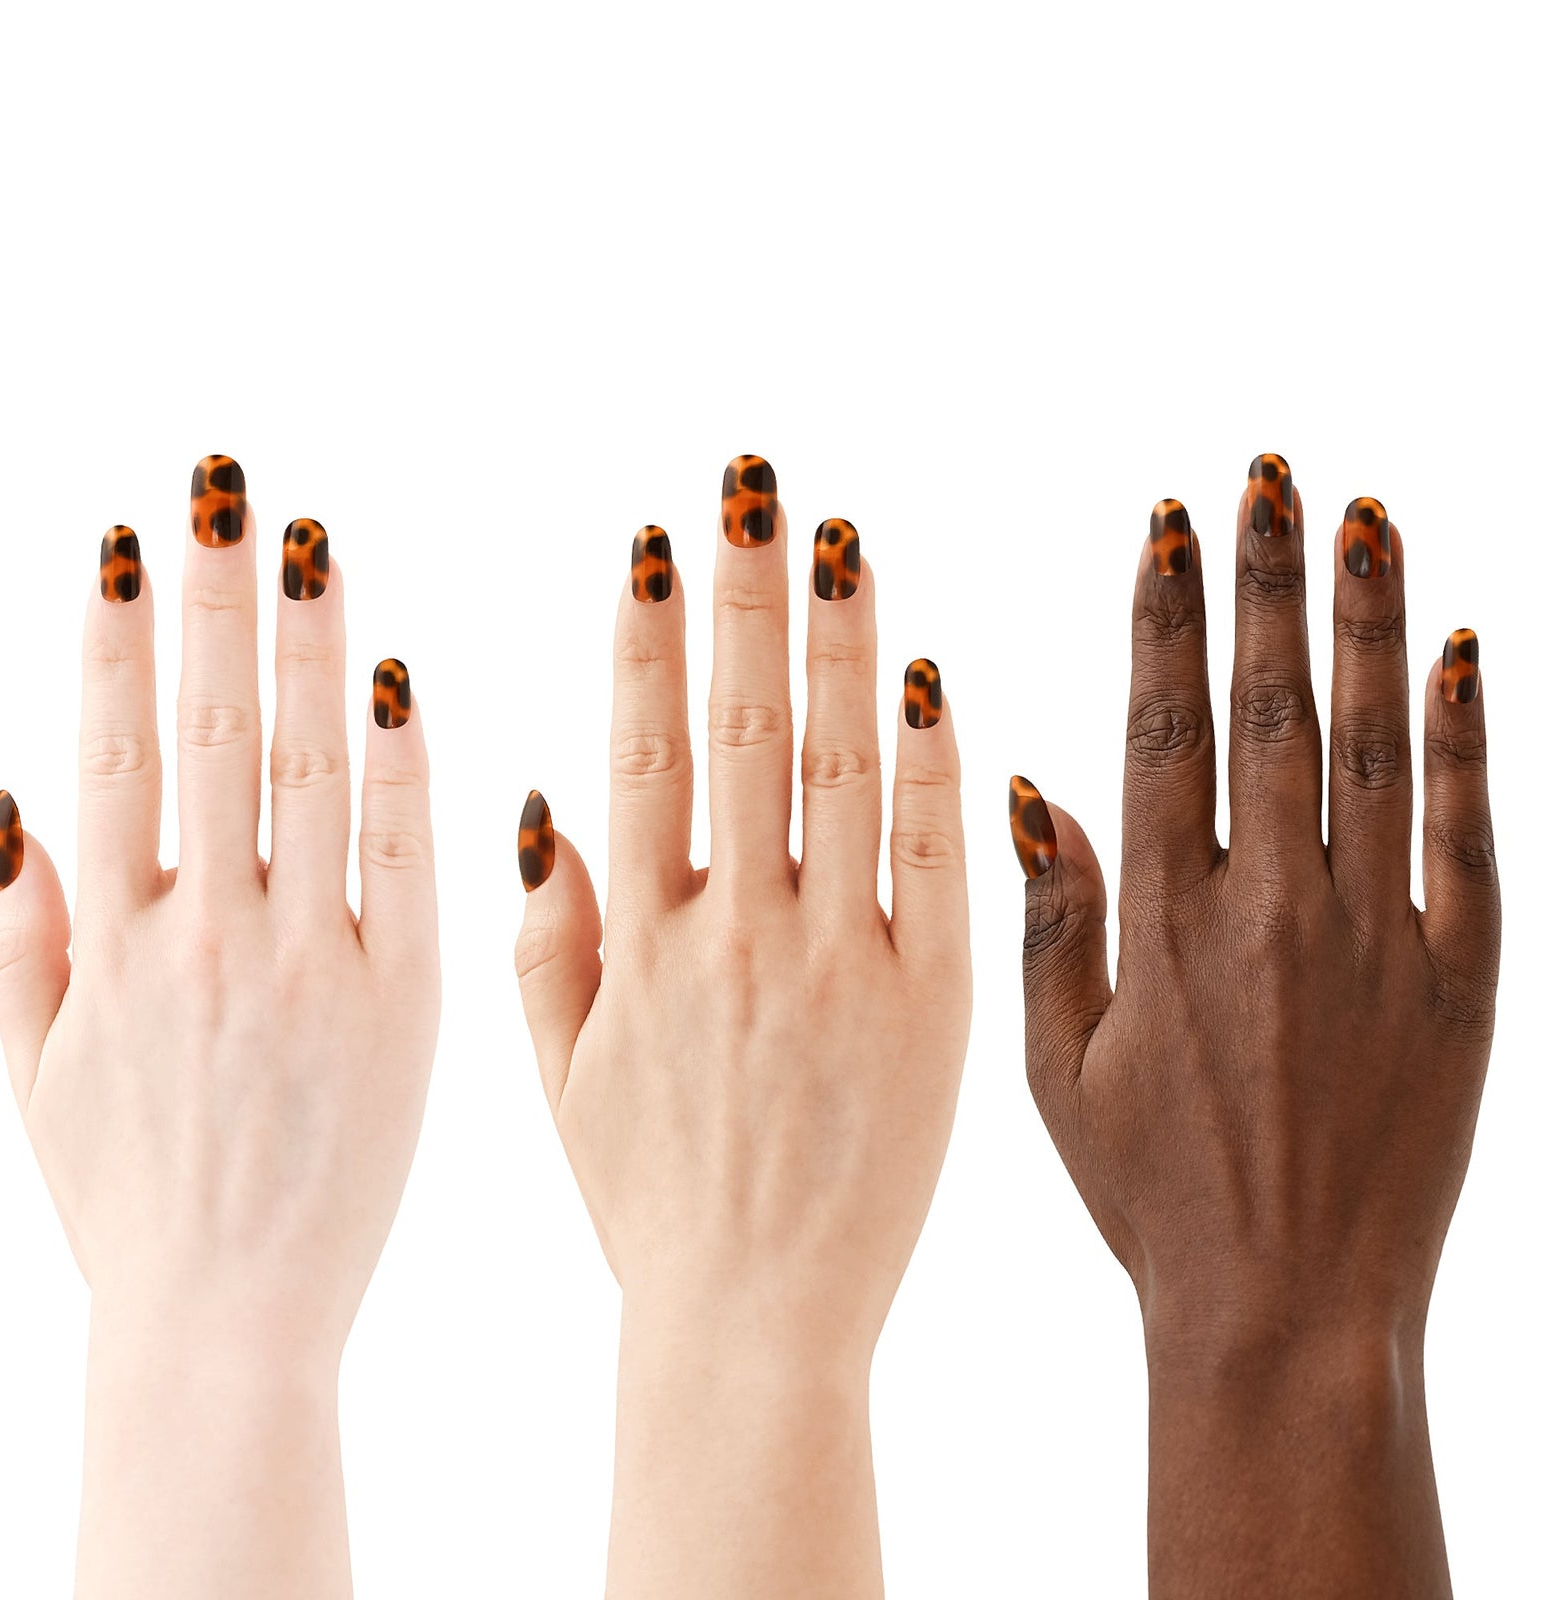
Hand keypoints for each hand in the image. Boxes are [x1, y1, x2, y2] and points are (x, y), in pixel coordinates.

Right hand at [0, 460, 439, 1598]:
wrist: (224, 1325)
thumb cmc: (128, 1200)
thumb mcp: (33, 1072)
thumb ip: (15, 935)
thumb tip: (11, 800)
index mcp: (110, 942)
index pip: (114, 751)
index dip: (115, 637)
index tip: (128, 538)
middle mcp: (204, 935)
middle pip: (207, 732)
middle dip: (212, 600)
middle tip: (223, 486)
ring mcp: (309, 963)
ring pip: (306, 773)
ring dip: (306, 647)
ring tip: (307, 542)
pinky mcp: (402, 1003)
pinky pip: (404, 862)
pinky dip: (401, 768)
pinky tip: (398, 678)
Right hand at [515, 459, 971, 1598]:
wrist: (754, 1332)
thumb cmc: (647, 1205)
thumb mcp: (559, 1077)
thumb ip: (547, 934)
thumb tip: (544, 798)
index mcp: (639, 944)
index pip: (645, 752)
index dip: (649, 638)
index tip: (659, 540)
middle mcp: (737, 937)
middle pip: (744, 730)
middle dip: (743, 596)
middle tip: (752, 485)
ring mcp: (843, 968)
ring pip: (843, 772)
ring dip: (840, 644)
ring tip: (837, 538)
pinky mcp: (936, 1011)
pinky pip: (939, 864)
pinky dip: (936, 765)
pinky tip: (932, 672)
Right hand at [1017, 458, 1497, 1595]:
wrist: (1289, 1313)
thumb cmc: (1151, 1194)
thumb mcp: (1055, 1066)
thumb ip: (1049, 919)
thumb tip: (1028, 785)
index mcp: (1166, 925)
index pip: (1167, 729)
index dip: (1170, 617)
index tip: (1172, 524)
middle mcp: (1272, 911)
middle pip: (1273, 707)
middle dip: (1268, 578)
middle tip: (1268, 473)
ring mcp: (1378, 942)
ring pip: (1374, 746)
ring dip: (1368, 622)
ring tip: (1364, 517)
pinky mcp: (1463, 986)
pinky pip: (1470, 837)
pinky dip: (1467, 738)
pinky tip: (1462, 650)